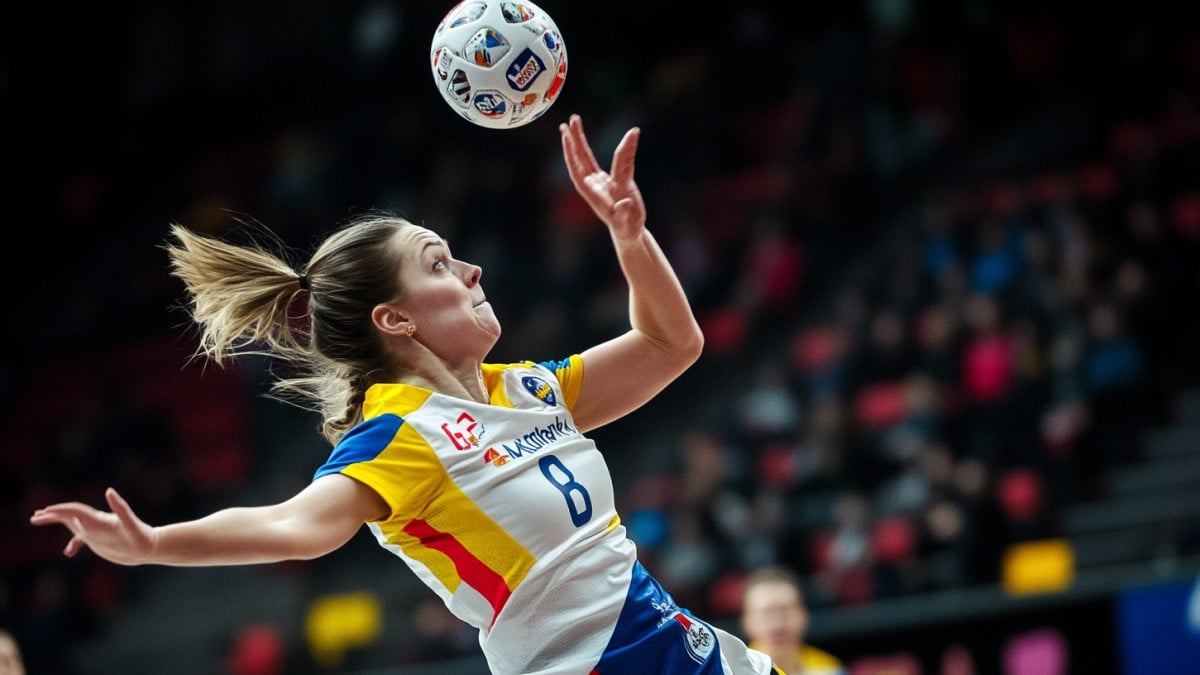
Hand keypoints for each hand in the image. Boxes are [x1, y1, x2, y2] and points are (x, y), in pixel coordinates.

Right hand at [30, 488, 156, 564]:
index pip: (76, 510)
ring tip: (38, 521)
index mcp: (100, 518)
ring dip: (56, 522)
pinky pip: (80, 539)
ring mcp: (96, 531)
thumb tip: (109, 491)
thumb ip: (120, 508)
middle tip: (35, 516)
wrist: (150, 546)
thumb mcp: (131, 523)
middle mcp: (96, 522)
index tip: (45, 512)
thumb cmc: (141, 536)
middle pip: (70, 515)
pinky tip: (68, 553)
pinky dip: (72, 543)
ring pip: (72, 525)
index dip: (60, 510)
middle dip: (52, 515)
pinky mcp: (99, 540)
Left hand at [560, 114, 645, 241]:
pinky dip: (592, 146)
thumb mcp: (626, 220)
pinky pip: (597, 158)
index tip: (570, 137)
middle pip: (580, 159)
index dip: (574, 153)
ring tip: (573, 121)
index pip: (581, 168)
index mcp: (594, 192)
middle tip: (570, 121)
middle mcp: (592, 184)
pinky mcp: (605, 178)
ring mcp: (597, 180)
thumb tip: (625, 202)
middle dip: (574, 140)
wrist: (628, 231)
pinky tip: (588, 136)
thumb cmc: (626, 227)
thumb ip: (624, 212)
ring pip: (586, 156)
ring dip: (579, 139)